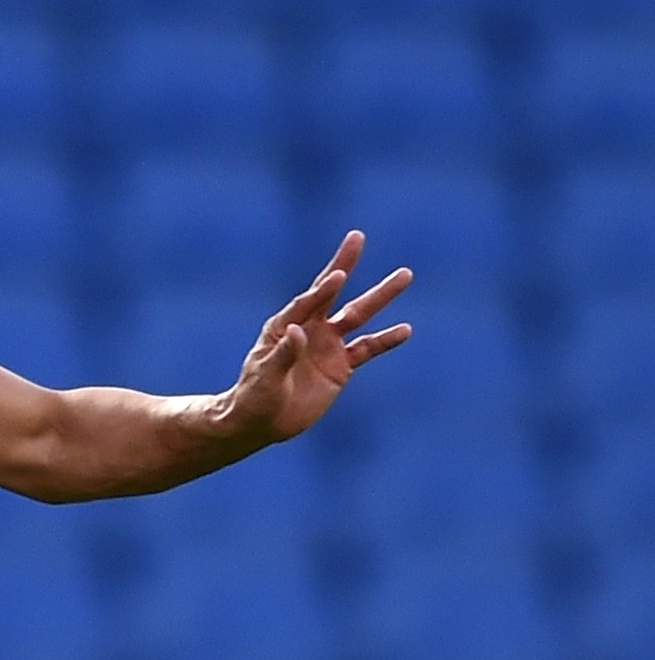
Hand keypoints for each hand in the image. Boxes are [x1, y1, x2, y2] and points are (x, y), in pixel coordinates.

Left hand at [221, 233, 412, 443]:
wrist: (260, 422)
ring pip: (358, 315)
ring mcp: (327, 345)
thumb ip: (282, 354)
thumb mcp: (265, 377)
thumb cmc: (254, 398)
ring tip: (405, 274)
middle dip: (345, 264)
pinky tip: (405, 329)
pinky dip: (386, 339)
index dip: (323, 289)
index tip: (338, 275)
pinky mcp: (341, 365)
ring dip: (380, 296)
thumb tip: (297, 331)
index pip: (307, 302)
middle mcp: (308, 328)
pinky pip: (368, 348)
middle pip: (333, 292)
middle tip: (357, 237)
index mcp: (284, 326)